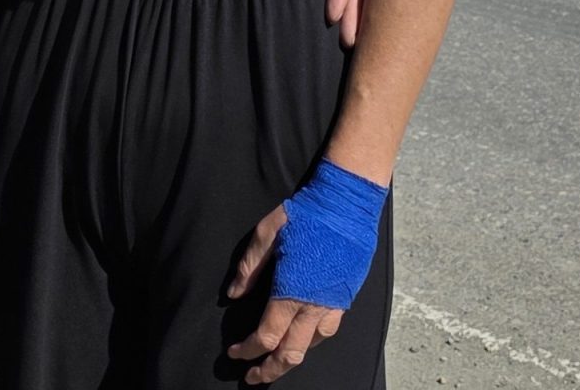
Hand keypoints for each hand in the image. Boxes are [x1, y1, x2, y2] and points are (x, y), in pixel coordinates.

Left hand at [226, 210, 341, 384]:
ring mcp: (333, 304)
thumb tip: (234, 294)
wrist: (346, 206)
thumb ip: (249, 267)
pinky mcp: (345, 298)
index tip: (234, 353)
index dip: (248, 350)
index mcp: (291, 292)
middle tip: (254, 377)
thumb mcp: (267, 234)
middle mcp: (314, 306)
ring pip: (312, 346)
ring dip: (292, 358)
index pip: (267, 336)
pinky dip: (311, 342)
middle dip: (271, 370)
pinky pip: (328, 331)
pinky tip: (303, 338)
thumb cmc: (305, 216)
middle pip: (292, 353)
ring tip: (277, 361)